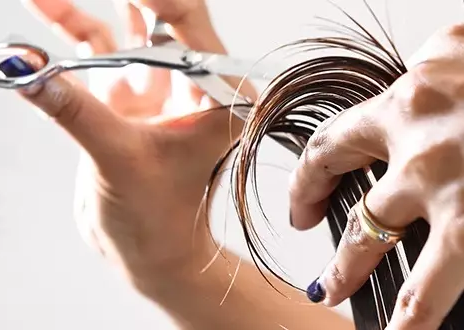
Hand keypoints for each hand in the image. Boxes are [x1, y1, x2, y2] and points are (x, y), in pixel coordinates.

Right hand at [14, 0, 256, 283]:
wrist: (150, 257)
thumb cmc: (160, 222)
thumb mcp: (119, 161)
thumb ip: (74, 111)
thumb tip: (25, 69)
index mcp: (216, 95)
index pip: (187, 22)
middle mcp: (188, 87)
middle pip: (156, 20)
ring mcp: (154, 94)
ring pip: (119, 38)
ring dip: (79, 18)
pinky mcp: (123, 107)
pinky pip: (94, 66)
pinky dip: (65, 51)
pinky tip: (36, 35)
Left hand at [289, 24, 463, 329]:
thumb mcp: (462, 51)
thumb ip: (430, 69)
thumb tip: (415, 74)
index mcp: (410, 106)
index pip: (330, 149)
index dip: (307, 182)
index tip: (303, 211)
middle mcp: (426, 156)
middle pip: (361, 221)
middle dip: (341, 261)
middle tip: (328, 286)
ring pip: (410, 271)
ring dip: (385, 301)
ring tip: (364, 317)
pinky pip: (450, 281)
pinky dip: (431, 310)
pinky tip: (420, 324)